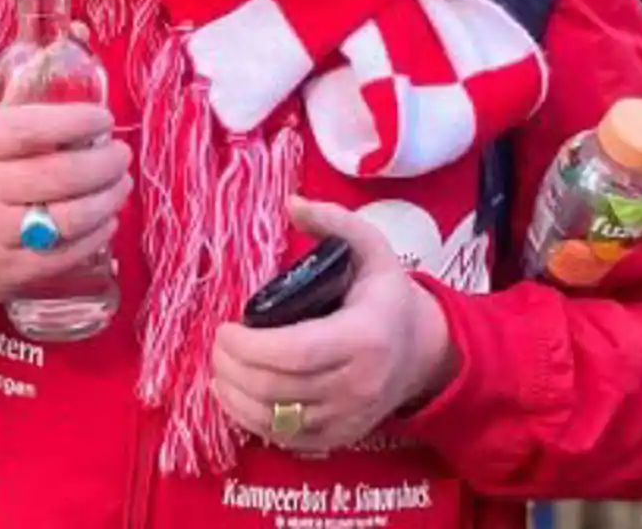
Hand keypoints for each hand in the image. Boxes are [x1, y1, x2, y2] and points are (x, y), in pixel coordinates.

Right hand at [0, 99, 131, 305]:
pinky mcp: (9, 273)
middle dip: (103, 163)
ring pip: (67, 219)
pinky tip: (107, 219)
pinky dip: (97, 234)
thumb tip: (65, 78)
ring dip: (107, 199)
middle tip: (121, 154)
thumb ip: (12, 110)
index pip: (28, 130)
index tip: (103, 119)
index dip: (74, 122)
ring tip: (121, 184)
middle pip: (57, 176)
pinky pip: (66, 254)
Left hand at [210, 195, 460, 452]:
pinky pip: (283, 437)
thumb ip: (333, 222)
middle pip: (277, 388)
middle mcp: (357, 385)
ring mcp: (347, 417)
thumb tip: (291, 203)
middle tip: (217, 343)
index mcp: (364, 337)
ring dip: (234, 393)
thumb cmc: (388, 296)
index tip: (226, 327)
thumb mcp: (371, 248)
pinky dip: (249, 418)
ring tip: (220, 365)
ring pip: (275, 418)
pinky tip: (234, 393)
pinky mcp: (337, 438)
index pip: (297, 352)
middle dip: (233, 367)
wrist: (424, 352)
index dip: (250, 346)